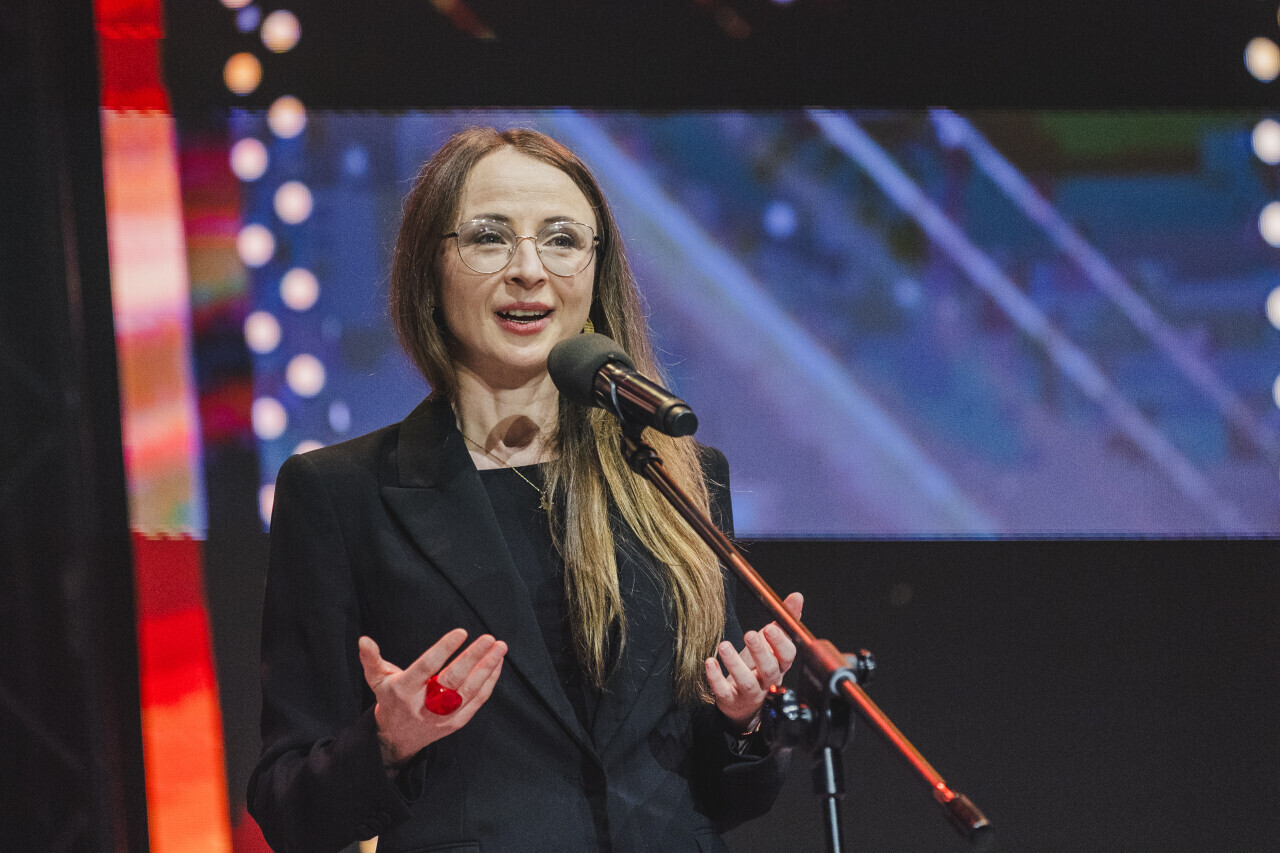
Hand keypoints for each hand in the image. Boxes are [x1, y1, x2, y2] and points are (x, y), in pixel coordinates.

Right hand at [358, 629, 506, 768]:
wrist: (397, 739)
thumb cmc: (391, 700)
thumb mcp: (377, 681)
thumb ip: (371, 659)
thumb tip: (364, 639)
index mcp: (404, 690)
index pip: (427, 667)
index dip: (444, 649)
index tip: (461, 632)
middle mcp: (424, 705)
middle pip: (453, 679)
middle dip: (473, 657)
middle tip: (489, 638)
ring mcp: (442, 716)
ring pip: (470, 690)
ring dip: (487, 668)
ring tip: (500, 647)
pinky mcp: (456, 723)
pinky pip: (477, 701)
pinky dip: (489, 682)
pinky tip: (497, 664)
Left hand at [705, 592, 803, 732]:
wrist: (743, 702)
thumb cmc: (757, 667)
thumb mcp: (770, 643)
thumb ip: (783, 622)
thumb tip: (797, 596)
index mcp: (779, 665)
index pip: (787, 656)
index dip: (780, 643)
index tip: (770, 628)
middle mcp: (767, 681)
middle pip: (769, 669)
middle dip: (760, 652)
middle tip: (750, 634)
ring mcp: (749, 693)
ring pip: (747, 682)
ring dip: (735, 664)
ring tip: (724, 646)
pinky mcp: (730, 700)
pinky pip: (724, 692)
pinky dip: (716, 678)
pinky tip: (710, 662)